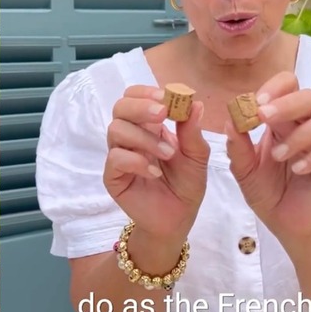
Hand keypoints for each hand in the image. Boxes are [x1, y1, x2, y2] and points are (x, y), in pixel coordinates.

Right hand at [103, 86, 210, 239]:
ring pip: (116, 130)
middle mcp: (130, 137)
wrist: (178, 219)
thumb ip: (193, 132)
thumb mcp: (197, 157)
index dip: (146, 92)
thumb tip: (195, 104)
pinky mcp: (113, 176)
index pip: (135, 97)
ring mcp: (119, 155)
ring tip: (168, 154)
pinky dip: (136, 161)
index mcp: (149, 126)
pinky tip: (154, 172)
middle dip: (140, 106)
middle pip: (120, 107)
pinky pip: (115, 158)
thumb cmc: (186, 186)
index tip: (165, 97)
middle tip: (162, 115)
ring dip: (144, 138)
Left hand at [225, 71, 310, 237]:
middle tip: (264, 116)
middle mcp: (305, 126)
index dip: (275, 88)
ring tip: (278, 156)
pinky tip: (298, 169)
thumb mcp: (243, 168)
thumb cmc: (264, 190)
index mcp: (282, 121)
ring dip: (298, 135)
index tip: (257, 103)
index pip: (287, 87)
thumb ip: (236, 145)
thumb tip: (230, 118)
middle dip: (286, 104)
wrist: (283, 221)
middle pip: (309, 97)